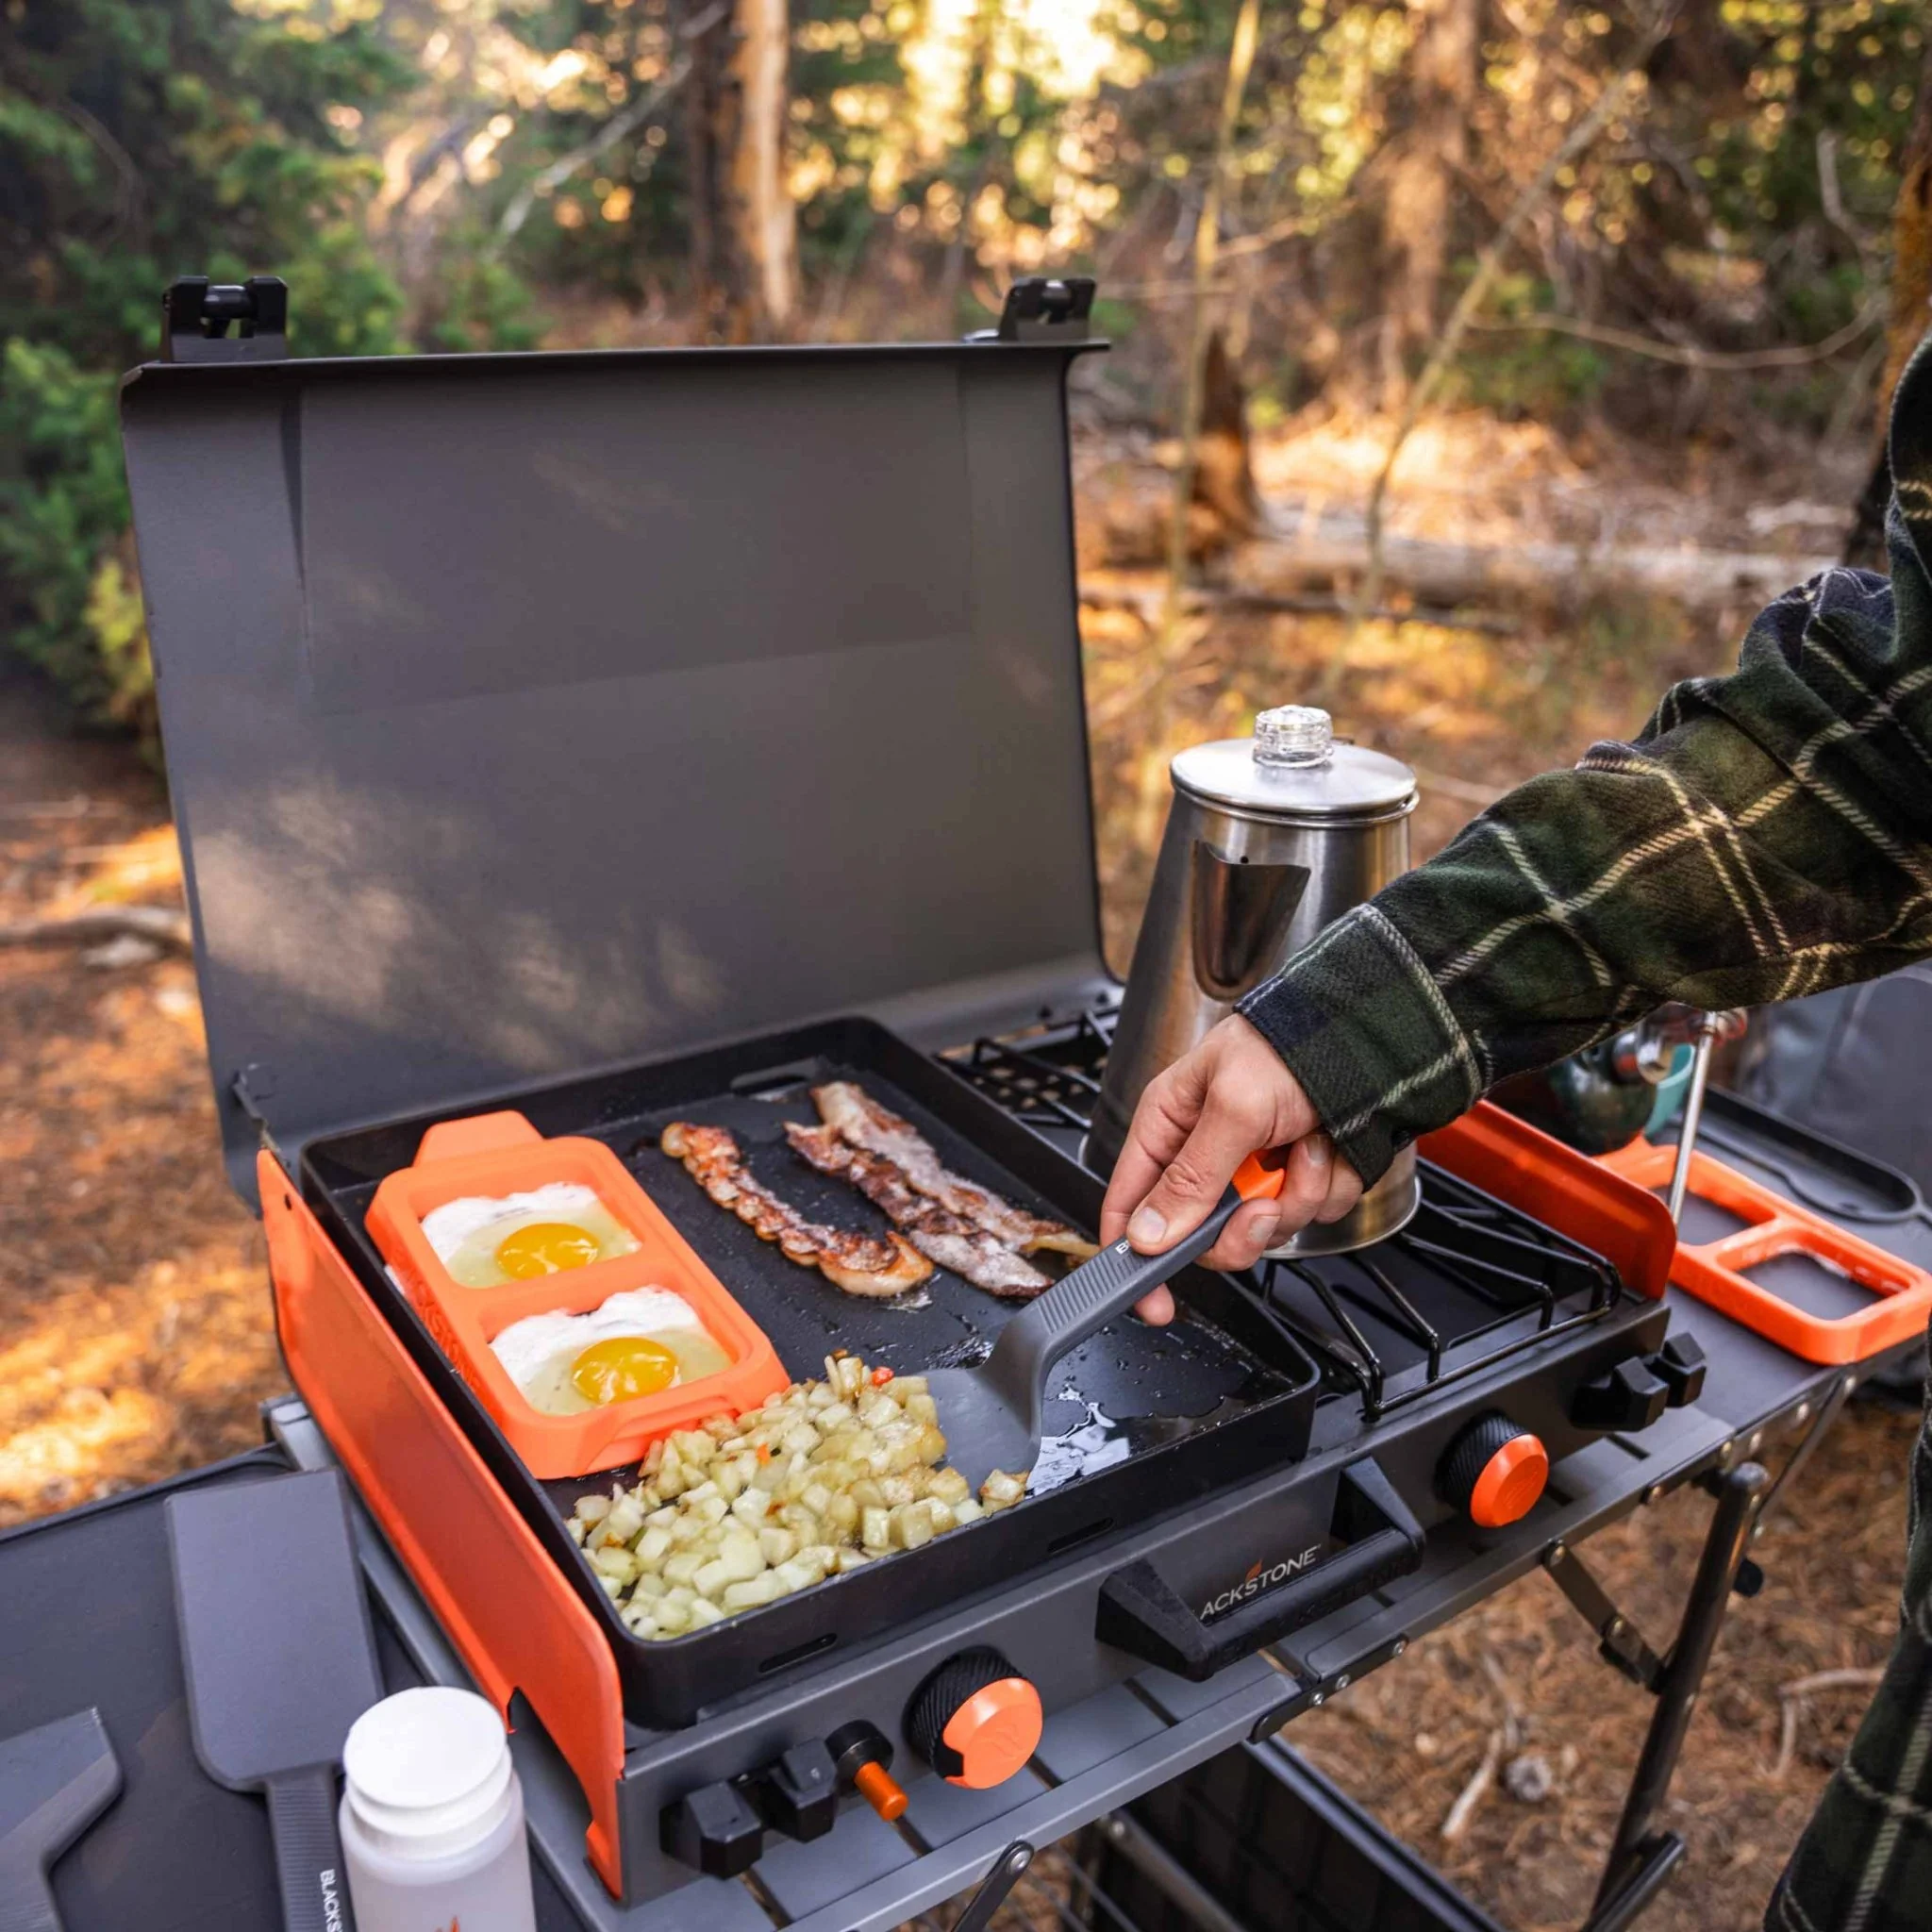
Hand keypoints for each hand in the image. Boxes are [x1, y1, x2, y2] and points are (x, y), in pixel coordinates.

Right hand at [1099, 1014, 1363, 1323]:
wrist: (1372, 1037)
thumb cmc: (1290, 1045)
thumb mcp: (1232, 1107)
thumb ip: (1190, 1177)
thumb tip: (1147, 1235)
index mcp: (1171, 1126)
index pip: (1131, 1204)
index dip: (1135, 1255)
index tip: (1152, 1299)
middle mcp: (1209, 1154)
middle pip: (1202, 1234)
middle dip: (1241, 1225)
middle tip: (1262, 1200)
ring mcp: (1256, 1170)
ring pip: (1262, 1230)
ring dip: (1293, 1196)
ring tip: (1304, 1147)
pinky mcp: (1299, 1178)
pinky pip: (1308, 1214)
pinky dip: (1325, 1185)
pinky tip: (1327, 1147)